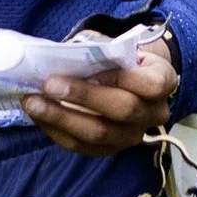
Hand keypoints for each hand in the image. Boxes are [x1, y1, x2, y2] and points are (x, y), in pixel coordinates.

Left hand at [24, 36, 178, 156]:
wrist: (128, 82)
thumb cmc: (119, 59)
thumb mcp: (117, 46)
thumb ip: (99, 49)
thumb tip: (63, 55)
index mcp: (163, 81)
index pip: (151, 84)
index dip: (120, 77)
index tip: (88, 65)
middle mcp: (154, 114)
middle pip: (122, 110)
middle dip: (83, 96)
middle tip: (49, 84)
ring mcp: (132, 136)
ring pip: (98, 134)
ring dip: (61, 118)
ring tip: (33, 103)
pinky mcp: (109, 150)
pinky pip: (81, 147)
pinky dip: (55, 130)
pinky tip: (37, 115)